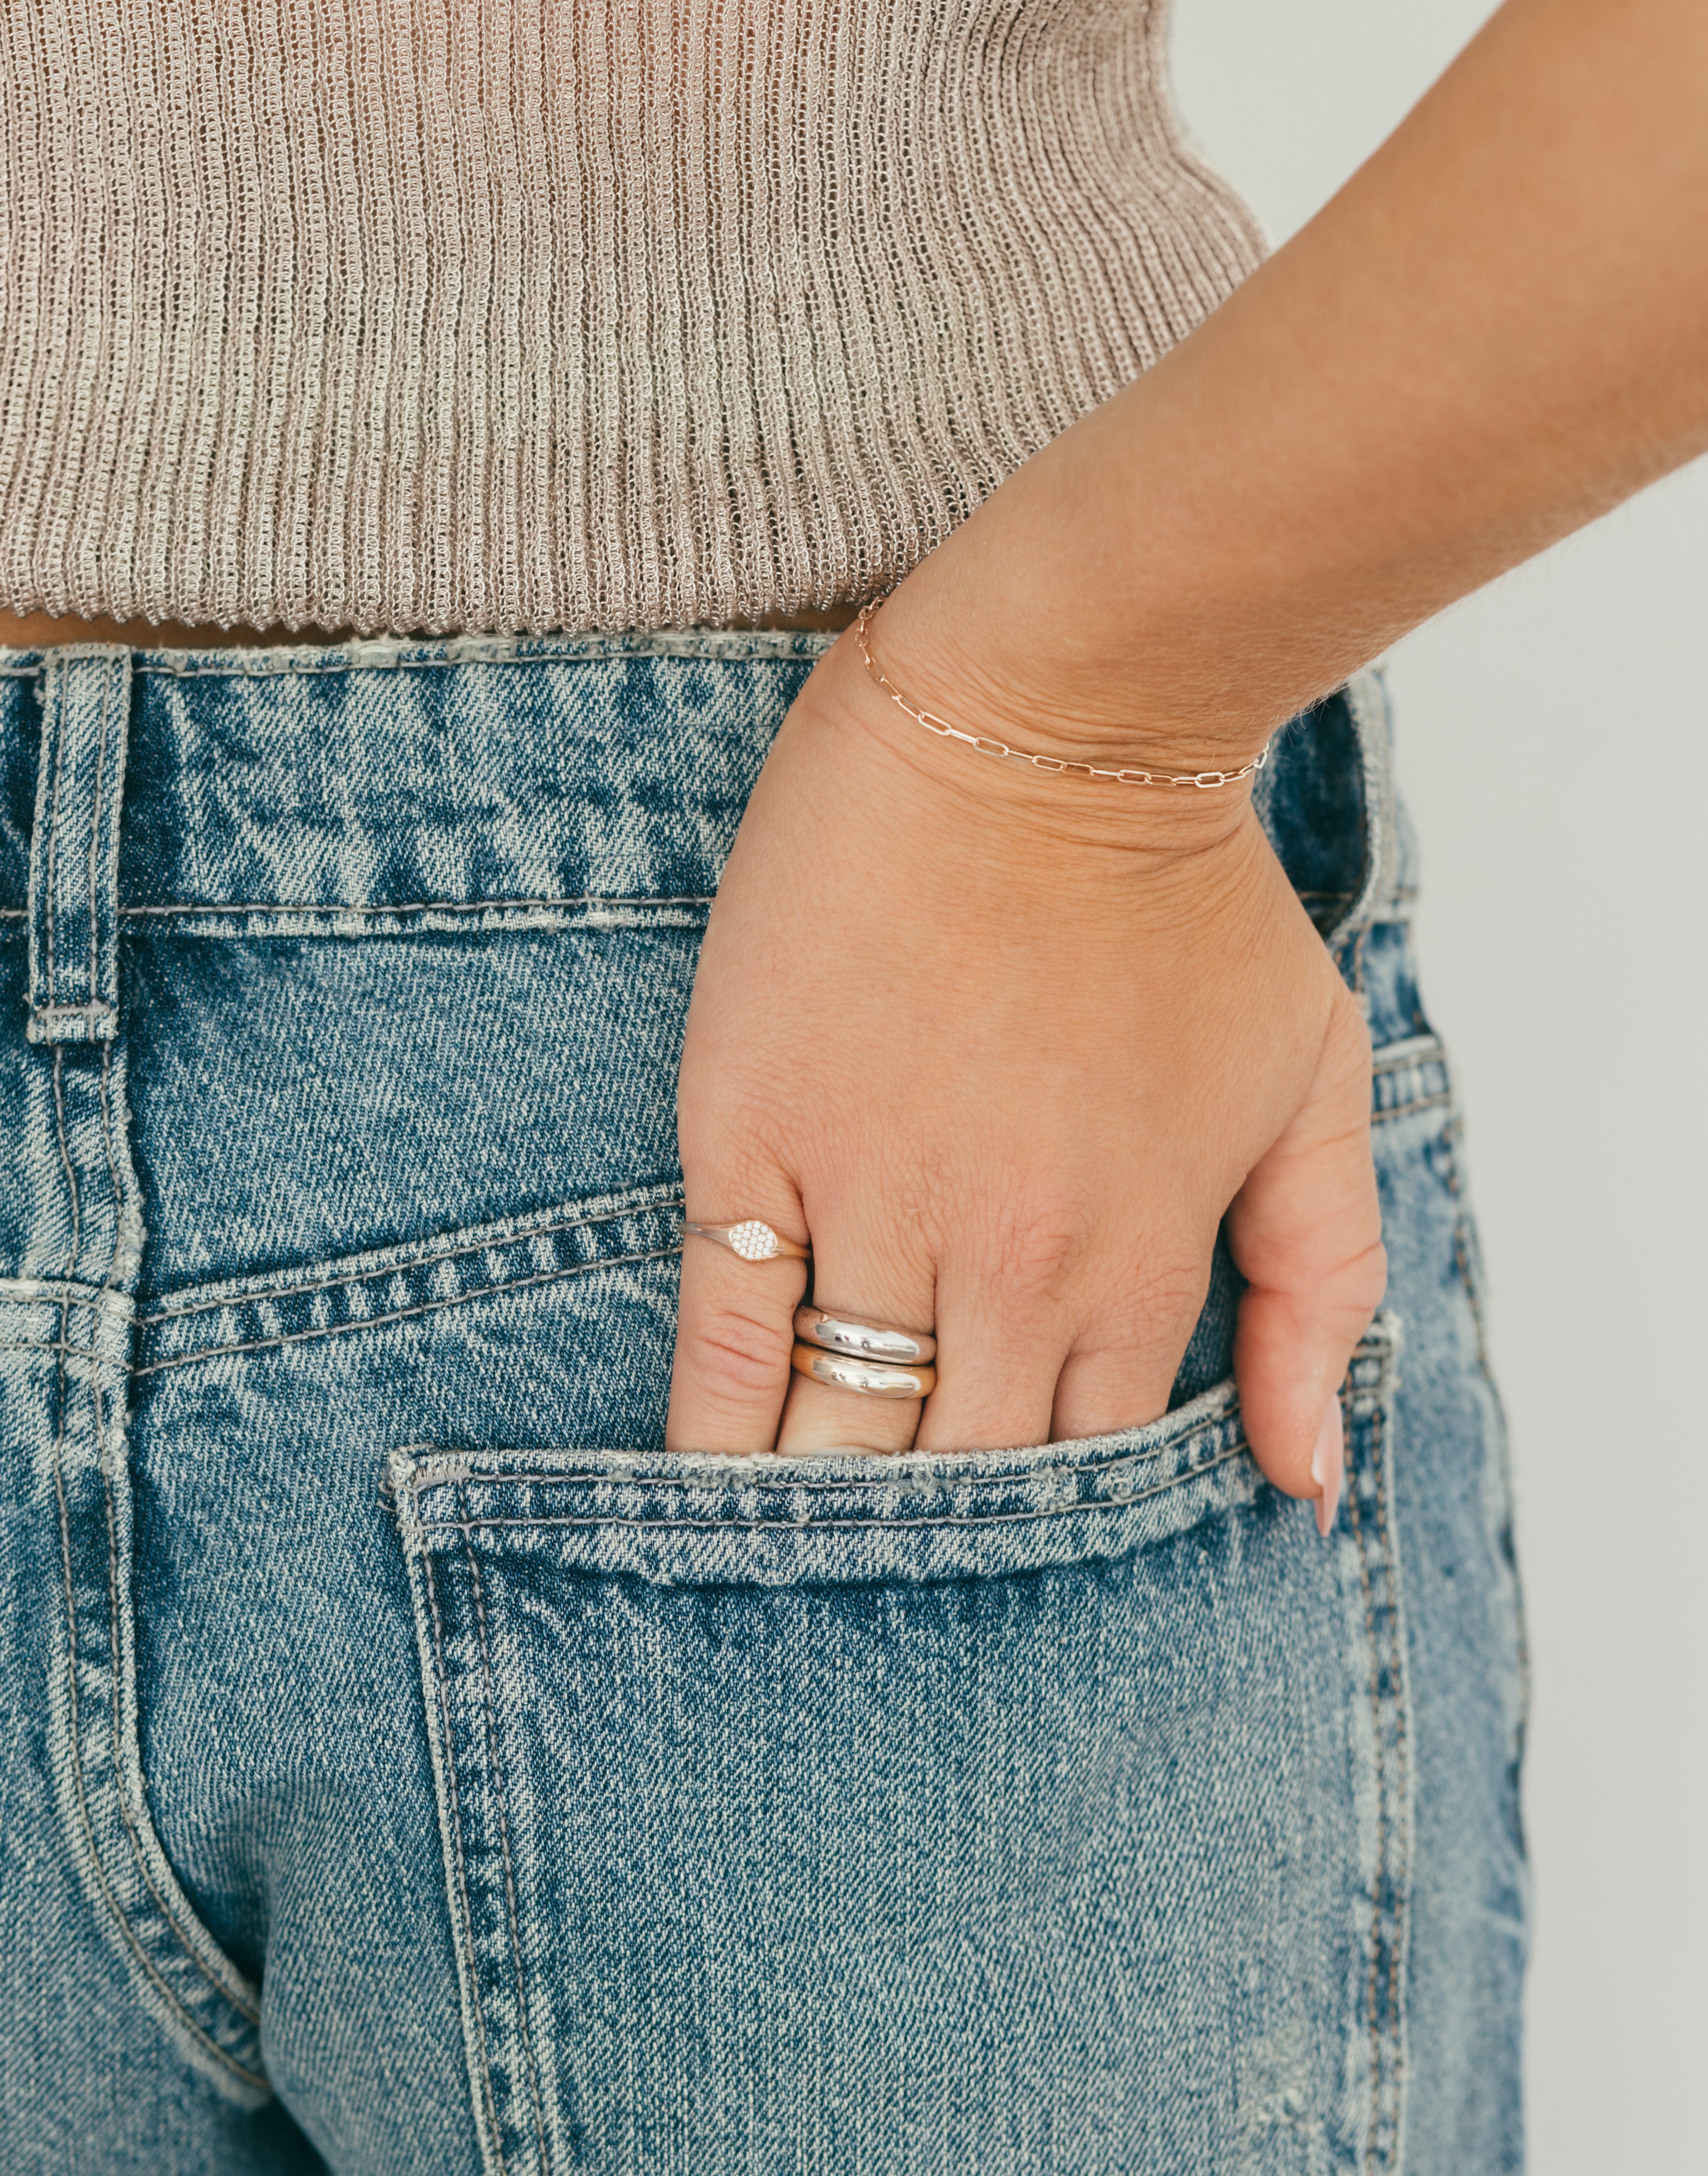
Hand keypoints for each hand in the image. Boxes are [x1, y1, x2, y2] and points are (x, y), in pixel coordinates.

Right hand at [666, 603, 1384, 1512]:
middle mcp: (1006, 1261)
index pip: (1072, 1475)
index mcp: (1136, 1263)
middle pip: (946, 1483)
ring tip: (781, 1567)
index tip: (991, 1558)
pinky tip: (702, 1483)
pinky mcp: (752, 1135)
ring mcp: (872, 1199)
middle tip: (880, 1589)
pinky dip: (710, 1430)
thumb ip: (1321, 1288)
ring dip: (813, 1506)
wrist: (1050, 717)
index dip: (1030, 1531)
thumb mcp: (1313, 1087)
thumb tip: (1300, 1483)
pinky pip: (719, 1333)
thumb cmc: (1187, 895)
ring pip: (830, 1431)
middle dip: (918, 1548)